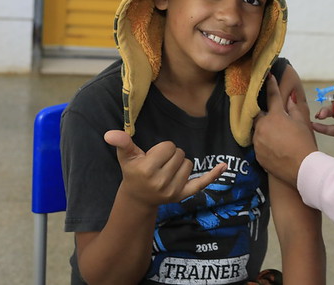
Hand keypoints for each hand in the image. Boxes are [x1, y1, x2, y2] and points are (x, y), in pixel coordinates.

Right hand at [104, 130, 225, 208]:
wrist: (138, 199)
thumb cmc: (133, 173)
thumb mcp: (126, 157)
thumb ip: (122, 143)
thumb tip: (110, 133)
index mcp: (146, 170)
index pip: (168, 147)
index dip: (162, 148)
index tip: (153, 156)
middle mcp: (160, 182)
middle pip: (180, 154)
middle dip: (171, 155)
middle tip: (159, 165)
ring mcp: (173, 190)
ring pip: (189, 163)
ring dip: (180, 164)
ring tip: (166, 171)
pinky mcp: (182, 196)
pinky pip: (202, 183)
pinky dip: (213, 175)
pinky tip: (223, 166)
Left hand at [253, 75, 318, 187]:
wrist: (302, 168)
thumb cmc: (305, 143)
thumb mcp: (302, 122)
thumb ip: (294, 108)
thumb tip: (290, 97)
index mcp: (275, 115)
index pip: (272, 95)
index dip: (271, 84)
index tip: (268, 76)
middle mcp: (262, 126)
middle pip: (259, 114)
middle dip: (265, 114)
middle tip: (274, 118)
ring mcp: (257, 141)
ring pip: (257, 129)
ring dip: (264, 128)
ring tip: (276, 135)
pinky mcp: (256, 154)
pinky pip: (258, 143)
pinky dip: (264, 142)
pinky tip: (274, 147)